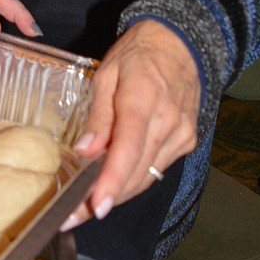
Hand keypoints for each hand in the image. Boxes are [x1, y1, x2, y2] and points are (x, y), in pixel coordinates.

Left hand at [62, 20, 200, 228]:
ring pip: (147, 177)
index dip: (112, 181)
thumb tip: (85, 151)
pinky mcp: (187, 141)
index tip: (96, 207)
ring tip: (86, 206)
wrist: (180, 43)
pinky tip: (114, 182)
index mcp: (142, 99)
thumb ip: (98, 115)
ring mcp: (181, 134)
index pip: (128, 149)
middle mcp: (167, 122)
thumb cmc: (137, 54)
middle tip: (73, 216)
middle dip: (105, 198)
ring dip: (119, 194)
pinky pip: (157, 168)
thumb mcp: (106, 74)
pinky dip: (135, 178)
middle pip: (136, 172)